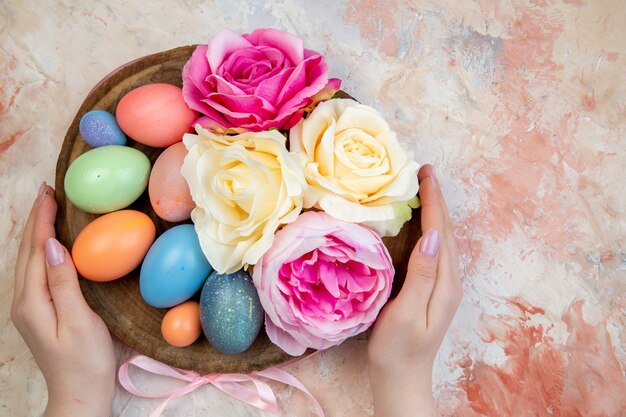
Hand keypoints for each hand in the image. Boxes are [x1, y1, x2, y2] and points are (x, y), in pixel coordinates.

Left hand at [11, 183, 115, 416]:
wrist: (80, 395)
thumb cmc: (85, 361)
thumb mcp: (79, 321)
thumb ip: (63, 282)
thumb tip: (51, 245)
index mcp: (32, 301)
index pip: (35, 250)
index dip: (42, 219)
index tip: (50, 192)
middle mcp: (24, 301)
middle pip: (26, 251)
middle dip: (36, 219)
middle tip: (48, 190)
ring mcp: (30, 307)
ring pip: (30, 260)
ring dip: (37, 232)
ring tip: (49, 209)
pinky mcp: (40, 312)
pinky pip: (37, 271)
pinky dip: (43, 250)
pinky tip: (53, 244)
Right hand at [368, 165, 461, 416]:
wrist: (401, 379)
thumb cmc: (398, 349)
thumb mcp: (407, 312)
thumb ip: (422, 274)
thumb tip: (432, 235)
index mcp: (444, 283)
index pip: (440, 232)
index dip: (433, 201)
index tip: (425, 173)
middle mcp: (449, 281)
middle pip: (446, 232)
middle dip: (437, 200)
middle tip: (424, 172)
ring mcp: (443, 286)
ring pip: (441, 239)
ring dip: (434, 212)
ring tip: (424, 189)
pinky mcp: (432, 290)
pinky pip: (434, 250)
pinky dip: (428, 229)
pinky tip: (420, 223)